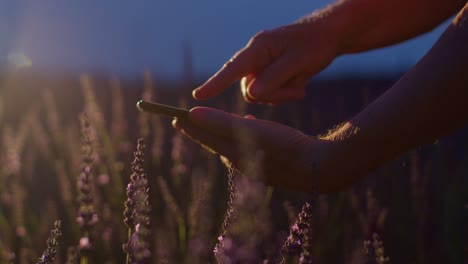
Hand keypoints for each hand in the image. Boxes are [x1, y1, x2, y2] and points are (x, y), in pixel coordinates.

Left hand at [172, 107, 324, 191]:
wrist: (319, 167)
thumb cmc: (283, 146)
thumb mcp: (250, 132)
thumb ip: (220, 122)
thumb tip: (191, 115)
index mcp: (233, 154)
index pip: (205, 137)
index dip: (189, 126)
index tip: (174, 118)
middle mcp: (241, 161)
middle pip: (216, 143)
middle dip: (202, 130)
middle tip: (188, 121)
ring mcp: (256, 164)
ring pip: (234, 145)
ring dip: (224, 132)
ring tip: (218, 122)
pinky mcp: (271, 163)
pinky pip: (250, 146)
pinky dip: (245, 135)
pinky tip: (253, 125)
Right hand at [192, 21, 341, 104]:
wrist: (329, 36)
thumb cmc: (315, 44)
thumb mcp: (298, 61)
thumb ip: (274, 77)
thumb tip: (250, 93)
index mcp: (258, 48)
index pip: (232, 68)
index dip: (215, 84)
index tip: (197, 96)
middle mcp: (255, 58)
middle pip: (249, 89)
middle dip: (272, 94)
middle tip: (296, 90)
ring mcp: (261, 67)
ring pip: (259, 94)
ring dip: (280, 95)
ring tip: (300, 83)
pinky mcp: (269, 75)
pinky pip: (268, 94)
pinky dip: (284, 94)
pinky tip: (298, 83)